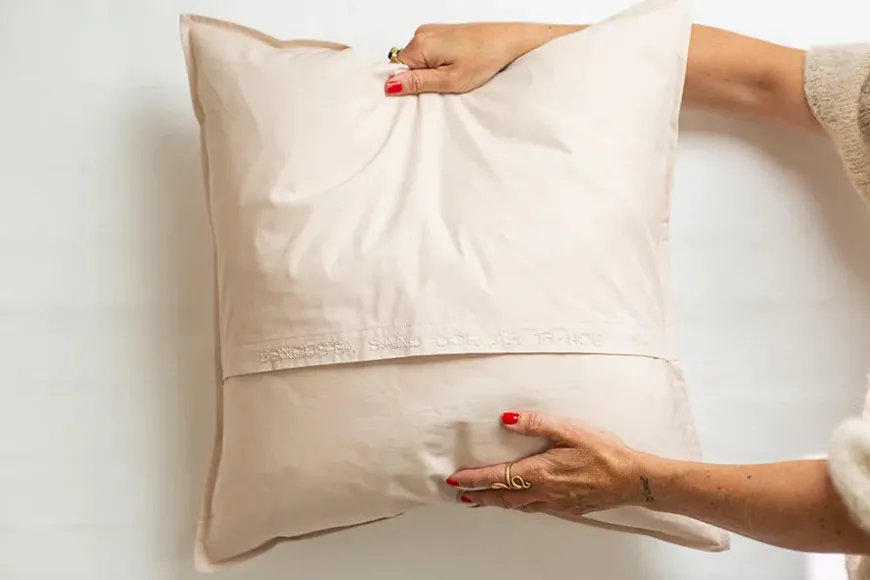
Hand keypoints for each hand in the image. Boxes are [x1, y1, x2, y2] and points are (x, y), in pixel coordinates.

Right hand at [385, 23, 580, 95]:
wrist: (509, 41)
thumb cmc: (485, 59)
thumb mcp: (450, 81)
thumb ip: (418, 83)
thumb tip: (390, 86)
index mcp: (421, 44)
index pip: (395, 70)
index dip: (405, 87)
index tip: (421, 95)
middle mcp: (422, 33)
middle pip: (405, 65)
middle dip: (418, 80)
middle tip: (441, 88)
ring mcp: (431, 31)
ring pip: (417, 60)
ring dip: (429, 72)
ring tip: (452, 76)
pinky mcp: (441, 33)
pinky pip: (428, 53)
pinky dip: (437, 64)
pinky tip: (454, 68)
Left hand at [447, 412, 644, 515]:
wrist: (632, 479)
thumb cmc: (604, 452)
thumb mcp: (569, 430)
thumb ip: (536, 424)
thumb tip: (506, 420)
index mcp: (539, 473)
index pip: (497, 478)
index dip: (474, 479)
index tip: (455, 480)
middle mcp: (543, 492)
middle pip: (502, 498)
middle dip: (479, 496)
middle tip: (460, 495)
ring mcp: (555, 503)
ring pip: (517, 506)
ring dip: (496, 502)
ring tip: (481, 499)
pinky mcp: (566, 507)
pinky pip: (533, 508)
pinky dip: (517, 505)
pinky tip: (518, 501)